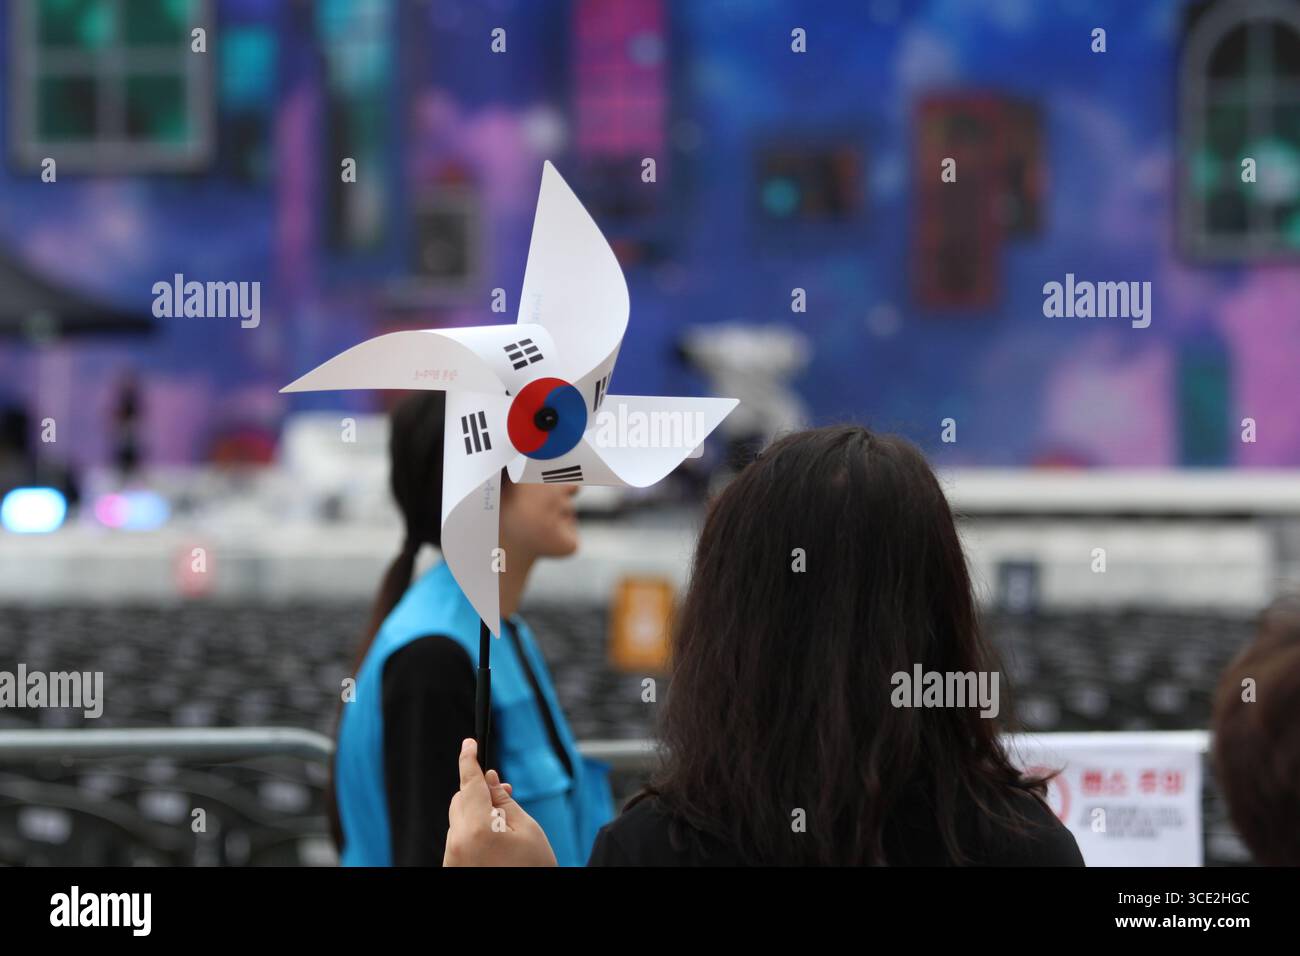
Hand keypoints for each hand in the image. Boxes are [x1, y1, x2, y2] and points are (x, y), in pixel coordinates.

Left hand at [443, 738, 558, 866]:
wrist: (528, 908)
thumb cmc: (534, 869)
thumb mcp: (528, 829)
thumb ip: (504, 801)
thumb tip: (488, 779)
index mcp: (477, 829)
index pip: (468, 783)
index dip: (469, 759)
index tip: (469, 744)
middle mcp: (456, 843)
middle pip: (460, 800)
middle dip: (479, 793)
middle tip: (503, 792)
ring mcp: (450, 859)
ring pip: (459, 820)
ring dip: (477, 815)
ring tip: (505, 829)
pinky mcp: (451, 869)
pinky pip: (457, 840)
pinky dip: (472, 833)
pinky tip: (493, 842)